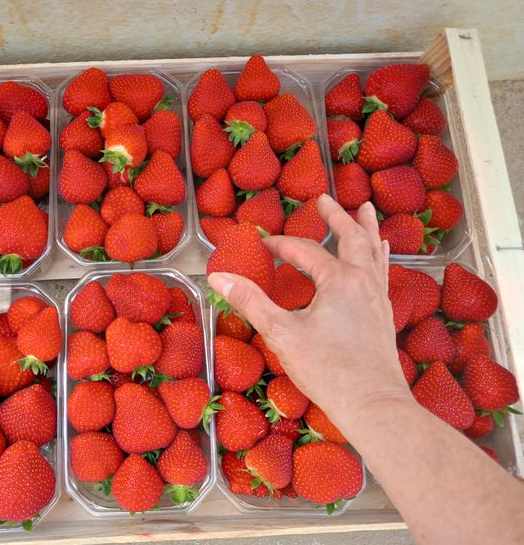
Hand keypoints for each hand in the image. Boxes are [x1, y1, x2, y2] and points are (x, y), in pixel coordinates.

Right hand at [208, 194, 411, 429]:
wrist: (372, 403)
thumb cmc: (326, 369)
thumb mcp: (281, 333)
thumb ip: (250, 301)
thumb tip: (218, 278)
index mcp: (339, 281)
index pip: (305, 252)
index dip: (281, 245)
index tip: (262, 244)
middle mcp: (363, 281)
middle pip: (351, 238)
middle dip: (337, 217)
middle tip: (325, 200)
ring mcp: (379, 297)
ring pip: (374, 252)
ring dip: (367, 229)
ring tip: (366, 210)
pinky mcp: (385, 315)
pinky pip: (383, 272)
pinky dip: (379, 256)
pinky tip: (380, 256)